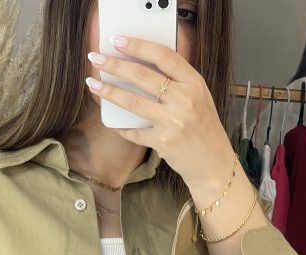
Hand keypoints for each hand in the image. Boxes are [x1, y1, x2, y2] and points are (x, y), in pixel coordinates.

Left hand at [85, 35, 234, 193]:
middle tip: (96, 58)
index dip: (138, 46)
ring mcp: (172, 121)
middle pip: (142, 76)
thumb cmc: (204, 128)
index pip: (163, 56)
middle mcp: (184, 99)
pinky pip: (134, 132)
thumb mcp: (199, 97)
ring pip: (132, 101)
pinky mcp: (162, 142)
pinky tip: (112, 123)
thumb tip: (144, 65)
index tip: (118, 41)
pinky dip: (121, 128)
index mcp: (194, 82)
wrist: (213, 162)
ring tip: (92, 84)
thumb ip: (178, 81)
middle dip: (114, 65)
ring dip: (108, 92)